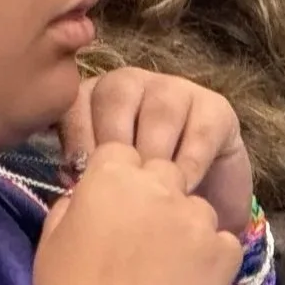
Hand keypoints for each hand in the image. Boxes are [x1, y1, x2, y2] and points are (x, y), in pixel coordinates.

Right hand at [35, 142, 242, 284]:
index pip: (121, 153)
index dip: (116, 176)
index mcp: (110, 177)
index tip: (111, 200)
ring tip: (166, 261)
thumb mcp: (50, 237)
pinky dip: (209, 255)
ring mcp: (195, 219)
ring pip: (196, 207)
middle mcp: (158, 187)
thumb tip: (85, 197)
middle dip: (153, 193)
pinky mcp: (224, 252)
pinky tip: (187, 280)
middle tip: (139, 232)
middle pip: (163, 172)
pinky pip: (222, 241)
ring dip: (183, 224)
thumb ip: (71, 204)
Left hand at [59, 68, 253, 232]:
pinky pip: (199, 131)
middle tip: (120, 184)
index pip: (75, 102)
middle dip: (115, 144)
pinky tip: (184, 186)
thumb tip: (68, 184)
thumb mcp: (108, 179)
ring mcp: (176, 90)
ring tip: (152, 188)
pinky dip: (189, 162)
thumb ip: (84, 173)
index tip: (80, 172)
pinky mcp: (216, 108)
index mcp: (93, 95)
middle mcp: (131, 83)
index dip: (77, 136)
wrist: (204, 200)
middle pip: (115, 98)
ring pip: (158, 111)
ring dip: (153, 152)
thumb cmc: (144, 190)